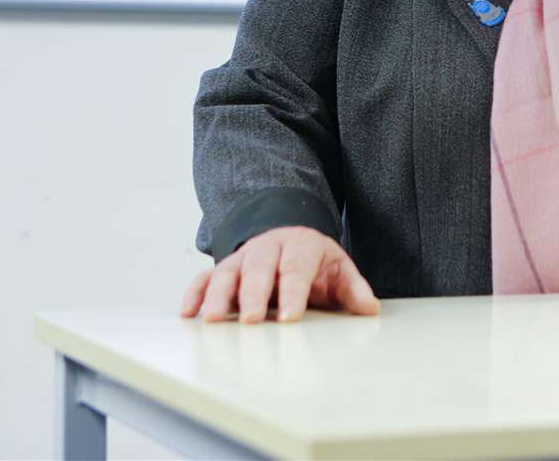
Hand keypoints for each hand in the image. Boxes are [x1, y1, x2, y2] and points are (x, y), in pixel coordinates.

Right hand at [180, 225, 379, 323]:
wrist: (290, 237)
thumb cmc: (316, 261)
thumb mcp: (339, 269)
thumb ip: (353, 289)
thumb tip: (370, 309)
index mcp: (300, 246)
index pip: (296, 268)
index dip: (294, 292)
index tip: (292, 317)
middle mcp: (267, 248)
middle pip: (259, 268)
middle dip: (255, 295)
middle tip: (253, 321)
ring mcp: (242, 258)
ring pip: (227, 272)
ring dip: (219, 296)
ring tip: (215, 320)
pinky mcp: (223, 269)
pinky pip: (205, 278)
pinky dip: (195, 293)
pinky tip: (188, 313)